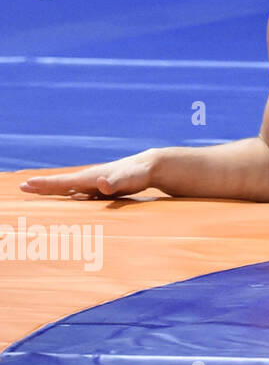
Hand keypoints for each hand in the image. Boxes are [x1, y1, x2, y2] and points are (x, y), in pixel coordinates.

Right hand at [20, 151, 156, 198]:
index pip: (64, 182)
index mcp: (91, 177)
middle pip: (63, 184)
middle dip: (43, 186)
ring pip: (71, 187)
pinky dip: (71, 194)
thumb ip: (114, 183)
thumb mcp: (127, 180)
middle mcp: (91, 179)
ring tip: (38, 190)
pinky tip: (69, 198)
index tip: (27, 184)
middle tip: (22, 187)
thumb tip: (102, 184)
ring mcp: (96, 183)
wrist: (150, 167)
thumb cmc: (138, 174)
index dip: (46, 184)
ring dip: (54, 189)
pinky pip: (83, 192)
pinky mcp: (104, 187)